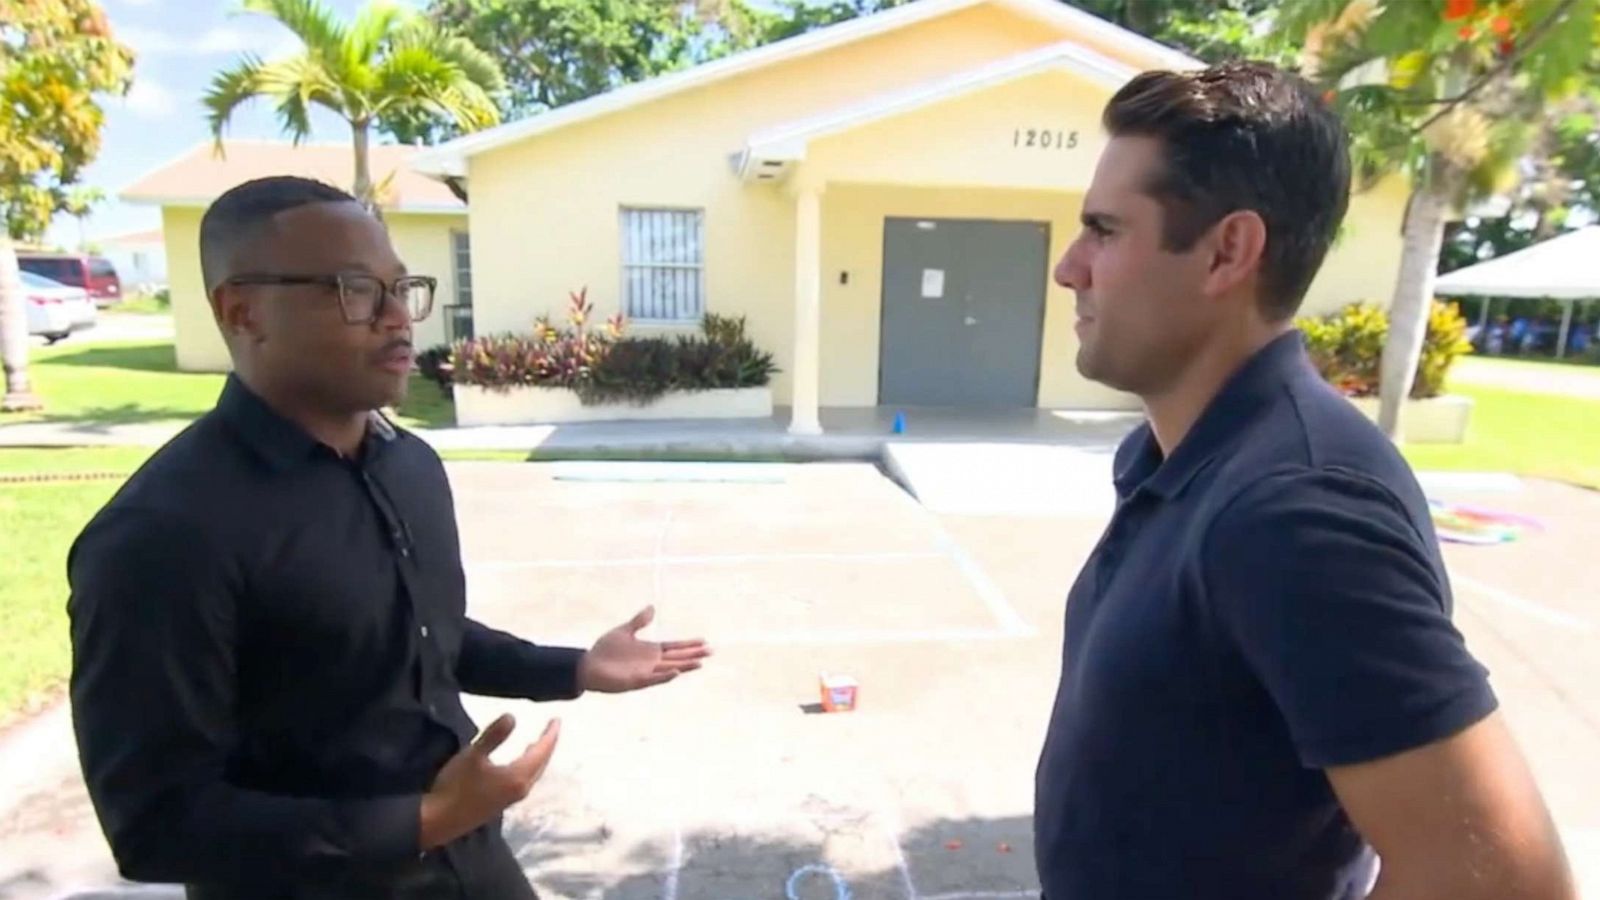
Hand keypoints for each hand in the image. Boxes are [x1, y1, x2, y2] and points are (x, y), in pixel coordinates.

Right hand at [419, 713, 558, 850]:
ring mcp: (511, 799)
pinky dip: (527, 767)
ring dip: (537, 757)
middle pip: (541, 764)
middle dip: (547, 745)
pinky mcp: (500, 804)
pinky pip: (523, 781)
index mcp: (517, 777)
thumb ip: (494, 736)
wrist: (439, 821)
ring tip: (538, 742)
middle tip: (551, 728)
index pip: (541, 751)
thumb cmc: (456, 786)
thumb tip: (513, 716)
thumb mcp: (473, 755)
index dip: (550, 734)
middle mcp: (520, 790)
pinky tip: (519, 764)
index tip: (557, 719)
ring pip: (532, 774)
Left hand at [577, 605, 710, 693]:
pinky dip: (665, 676)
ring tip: (699, 664)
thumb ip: (639, 621)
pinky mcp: (636, 681)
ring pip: (670, 669)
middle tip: (711, 651)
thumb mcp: (624, 631)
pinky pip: (654, 680)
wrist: (588, 665)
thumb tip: (652, 607)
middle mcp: (651, 662)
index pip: (674, 647)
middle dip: (693, 654)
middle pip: (677, 658)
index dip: (688, 644)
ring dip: (684, 666)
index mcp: (650, 650)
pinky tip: (676, 673)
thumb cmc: (604, 650)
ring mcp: (645, 672)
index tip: (703, 641)